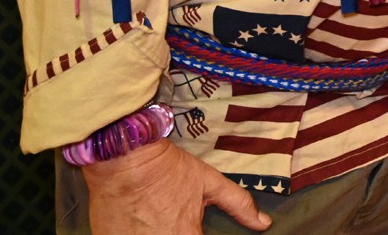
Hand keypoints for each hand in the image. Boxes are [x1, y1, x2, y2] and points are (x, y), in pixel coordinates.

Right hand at [83, 139, 270, 233]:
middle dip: (179, 231)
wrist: (123, 159)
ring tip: (157, 218)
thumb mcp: (209, 182)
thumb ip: (238, 205)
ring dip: (159, 232)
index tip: (197, 228)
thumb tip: (264, 224)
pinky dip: (139, 233)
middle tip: (175, 219)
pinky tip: (140, 224)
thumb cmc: (168, 170)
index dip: (200, 234)